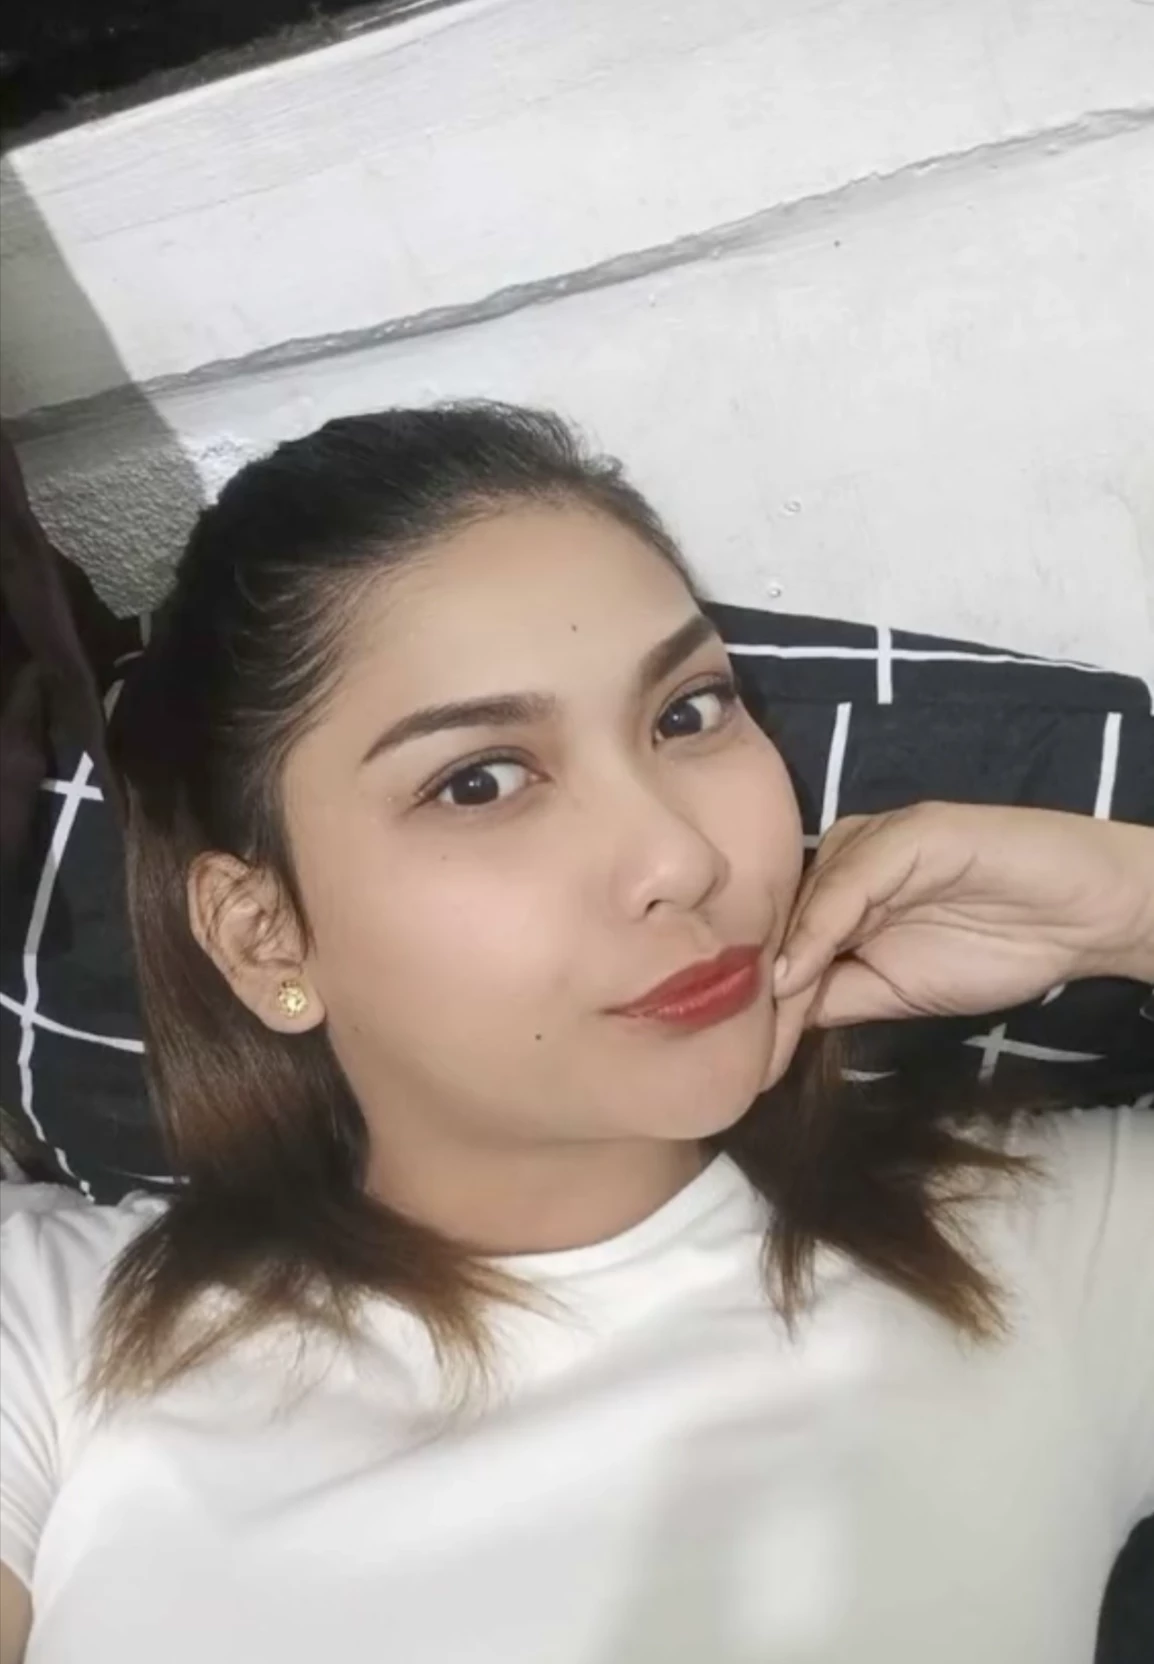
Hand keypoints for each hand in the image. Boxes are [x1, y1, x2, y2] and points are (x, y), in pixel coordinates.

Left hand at [764, 803, 1153, 1084]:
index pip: (779, 942)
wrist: (1082, 917)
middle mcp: (843, 860)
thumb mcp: (894, 992)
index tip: (726, 1058)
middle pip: (780, 918)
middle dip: (752, 981)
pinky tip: (798, 970)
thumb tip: (764, 1032)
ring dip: (775, 958)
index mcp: (835, 891)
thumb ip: (832, 998)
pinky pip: (852, 879)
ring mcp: (873, 841)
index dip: (752, 997)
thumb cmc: (994, 948)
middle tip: (722, 1044)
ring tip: (747, 1015)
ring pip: (805, 898)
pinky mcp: (910, 833)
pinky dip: (820, 927)